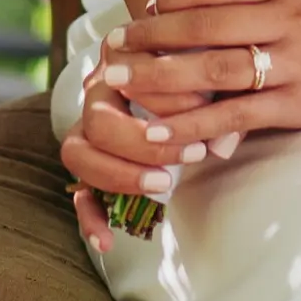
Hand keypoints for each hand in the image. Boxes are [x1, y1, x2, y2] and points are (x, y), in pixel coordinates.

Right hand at [64, 0, 213, 249]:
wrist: (190, 72)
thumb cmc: (208, 67)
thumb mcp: (219, 76)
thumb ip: (223, 101)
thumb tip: (223, 144)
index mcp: (123, 59)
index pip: (127, 76)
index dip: (167, 96)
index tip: (206, 105)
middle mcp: (97, 92)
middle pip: (97, 120)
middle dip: (142, 142)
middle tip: (192, 154)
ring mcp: (88, 130)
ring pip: (77, 154)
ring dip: (120, 174)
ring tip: (164, 185)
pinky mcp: (92, 166)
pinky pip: (78, 194)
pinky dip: (90, 218)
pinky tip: (108, 241)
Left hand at [84, 0, 300, 158]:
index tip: (141, 9)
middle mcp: (296, 13)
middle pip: (206, 24)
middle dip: (151, 36)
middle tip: (113, 45)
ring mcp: (299, 59)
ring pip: (213, 68)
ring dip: (159, 77)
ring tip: (120, 81)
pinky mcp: (299, 103)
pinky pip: (233, 114)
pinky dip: (191, 123)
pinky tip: (158, 131)